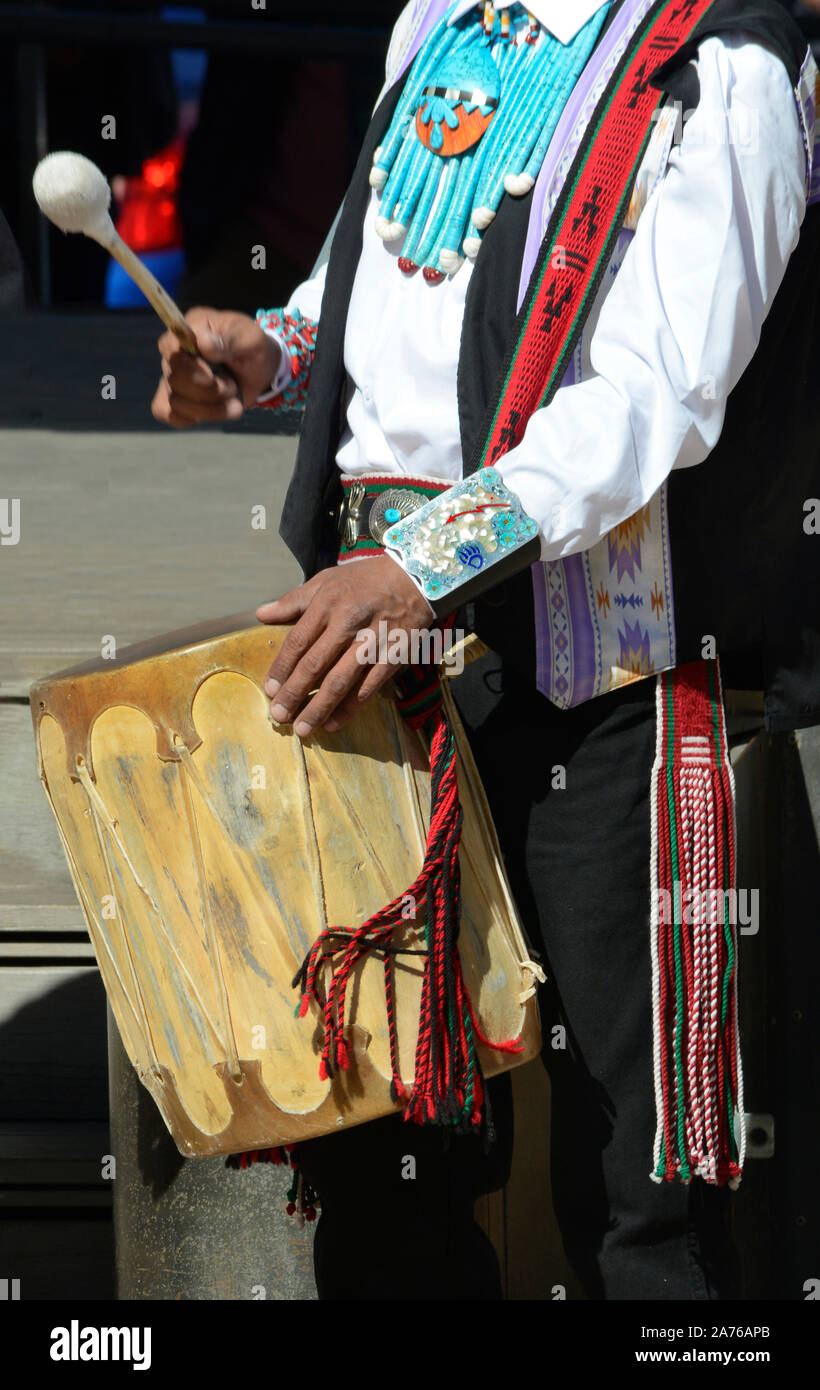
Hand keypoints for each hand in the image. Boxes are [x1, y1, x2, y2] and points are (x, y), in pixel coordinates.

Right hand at [151, 307, 281, 427]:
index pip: (168, 346)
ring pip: (176, 402)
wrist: (261, 370)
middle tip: (233, 386)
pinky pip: (170, 415)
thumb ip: (229, 340)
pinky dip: (195, 417)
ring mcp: (174, 377)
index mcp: (191, 330)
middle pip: (174, 379)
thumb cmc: (253, 348)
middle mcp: (176, 354)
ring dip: (210, 408)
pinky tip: (215, 411)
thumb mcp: (251, 339)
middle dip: (210, 391)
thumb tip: (203, 341)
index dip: (188, 366)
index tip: (211, 375)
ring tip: (233, 399)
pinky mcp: (178, 400)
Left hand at [256, 558, 434, 735]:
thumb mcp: (327, 580)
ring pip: (340, 681)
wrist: (415, 578)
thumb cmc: (366, 579)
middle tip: (279, 715)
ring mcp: (371, 642)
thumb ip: (294, 600)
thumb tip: (261, 614)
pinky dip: (350, 708)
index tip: (269, 689)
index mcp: (327, 603)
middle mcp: (348, 623)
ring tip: (303, 729)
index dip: (282, 668)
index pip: (298, 641)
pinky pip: (368, 687)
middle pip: (315, 664)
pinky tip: (333, 723)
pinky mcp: (392, 656)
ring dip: (319, 708)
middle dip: (294, 693)